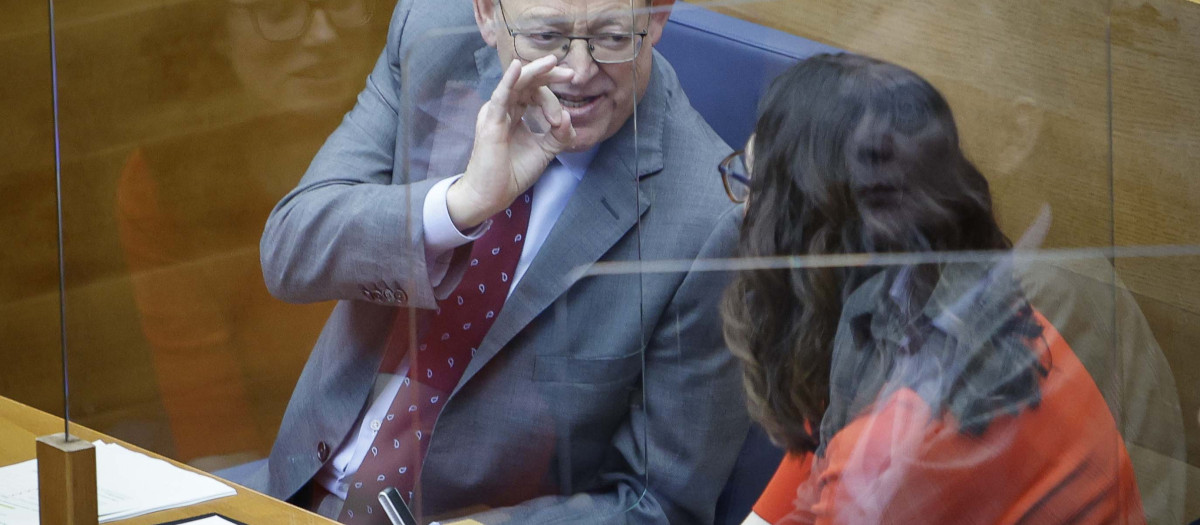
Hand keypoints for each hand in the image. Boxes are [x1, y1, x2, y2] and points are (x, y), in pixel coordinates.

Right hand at [447, 56, 575, 228]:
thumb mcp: (545, 150)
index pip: (536, 94)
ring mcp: (497, 112)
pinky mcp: (491, 121)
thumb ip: (560, 135)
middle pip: (528, 82)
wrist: (494, 194)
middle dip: (549, 75)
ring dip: (536, 73)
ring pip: (517, 83)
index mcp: (515, 113)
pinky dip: (509, 80)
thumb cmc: (514, 172)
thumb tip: (569, 117)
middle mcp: (505, 108)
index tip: (562, 122)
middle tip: (570, 74)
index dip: (553, 102)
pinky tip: (517, 67)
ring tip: (553, 64)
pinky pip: (501, 95)